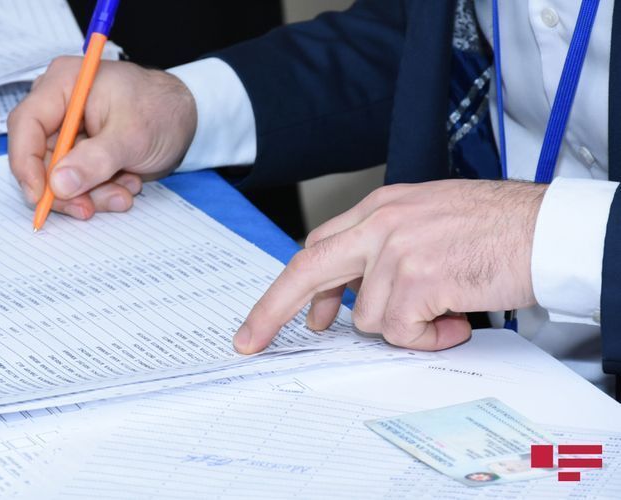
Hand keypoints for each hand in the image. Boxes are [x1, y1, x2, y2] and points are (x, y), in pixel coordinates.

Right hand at [7, 57, 196, 218]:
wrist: (189, 119)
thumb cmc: (162, 111)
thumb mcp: (132, 136)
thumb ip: (95, 160)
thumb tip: (58, 184)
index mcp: (64, 84)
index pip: (26, 124)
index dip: (26, 163)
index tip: (39, 195)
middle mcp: (60, 107)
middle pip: (39, 157)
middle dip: (66, 188)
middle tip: (89, 209)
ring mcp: (71, 132)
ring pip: (60, 177)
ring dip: (91, 194)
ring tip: (126, 191)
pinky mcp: (84, 154)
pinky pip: (79, 183)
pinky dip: (101, 192)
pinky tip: (127, 184)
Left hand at [234, 180, 547, 352]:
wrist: (549, 228)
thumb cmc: (498, 227)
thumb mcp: (429, 221)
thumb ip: (385, 251)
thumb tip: (355, 299)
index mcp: (381, 208)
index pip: (319, 245)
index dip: (298, 285)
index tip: (284, 313)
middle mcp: (381, 223)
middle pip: (307, 269)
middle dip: (271, 309)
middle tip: (249, 340)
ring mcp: (397, 250)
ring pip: (367, 317)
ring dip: (405, 327)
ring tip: (446, 311)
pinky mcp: (418, 278)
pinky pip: (401, 330)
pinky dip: (429, 337)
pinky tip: (458, 319)